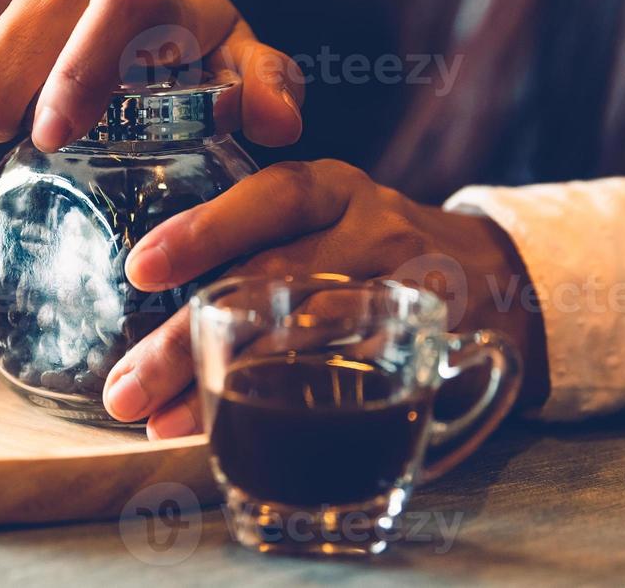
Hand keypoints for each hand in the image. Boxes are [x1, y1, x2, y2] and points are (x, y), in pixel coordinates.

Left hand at [101, 159, 549, 437]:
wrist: (499, 276)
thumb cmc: (373, 247)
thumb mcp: (326, 216)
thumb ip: (258, 239)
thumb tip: (143, 298)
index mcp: (335, 190)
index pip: (270, 199)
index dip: (205, 230)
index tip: (140, 269)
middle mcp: (374, 229)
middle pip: (273, 279)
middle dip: (187, 338)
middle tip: (125, 386)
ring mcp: (407, 289)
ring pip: (308, 337)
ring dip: (227, 384)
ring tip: (160, 419)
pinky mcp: (431, 346)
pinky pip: (357, 381)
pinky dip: (292, 408)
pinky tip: (237, 434)